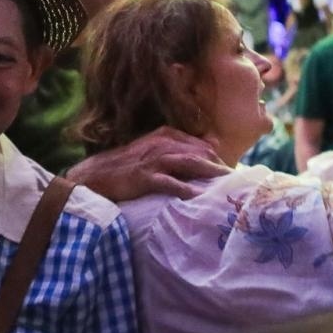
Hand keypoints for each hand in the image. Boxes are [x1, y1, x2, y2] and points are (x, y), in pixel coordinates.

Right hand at [68, 127, 228, 202]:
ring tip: (227, 185)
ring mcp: (153, 160)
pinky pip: (169, 182)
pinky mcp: (144, 177)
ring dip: (210, 173)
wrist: (94, 176)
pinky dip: (185, 188)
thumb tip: (202, 160)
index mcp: (165, 135)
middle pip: (200, 152)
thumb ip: (174, 152)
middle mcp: (162, 144)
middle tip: (237, 182)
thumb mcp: (150, 151)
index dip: (218, 158)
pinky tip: (198, 196)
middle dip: (220, 166)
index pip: (202, 143)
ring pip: (189, 163)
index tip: (231, 172)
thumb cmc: (124, 166)